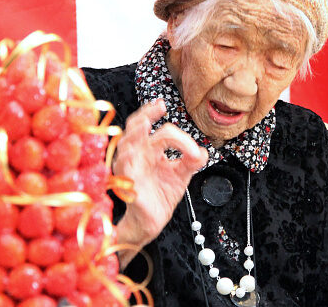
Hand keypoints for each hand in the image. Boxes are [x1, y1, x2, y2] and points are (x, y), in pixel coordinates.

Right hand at [113, 99, 207, 267]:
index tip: (193, 150)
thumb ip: (192, 161)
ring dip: (136, 131)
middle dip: (146, 113)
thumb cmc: (162, 195)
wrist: (153, 221)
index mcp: (151, 149)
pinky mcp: (127, 181)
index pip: (161, 131)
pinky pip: (123, 166)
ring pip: (126, 142)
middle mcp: (138, 153)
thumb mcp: (181, 174)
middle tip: (159, 106)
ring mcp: (130, 166)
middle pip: (136, 125)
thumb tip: (203, 152)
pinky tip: (135, 152)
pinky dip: (128, 157)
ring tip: (146, 124)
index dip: (180, 137)